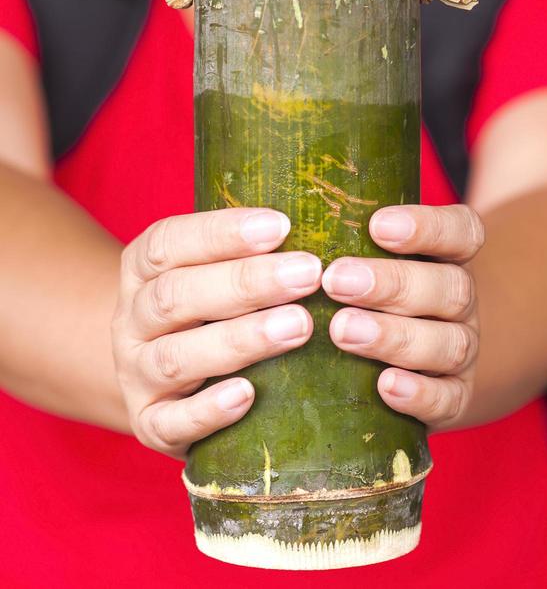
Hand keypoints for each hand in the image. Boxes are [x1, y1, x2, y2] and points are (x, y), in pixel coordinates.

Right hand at [111, 208, 319, 458]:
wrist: (162, 382)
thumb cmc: (207, 313)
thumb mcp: (210, 272)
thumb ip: (247, 251)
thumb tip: (317, 219)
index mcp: (142, 270)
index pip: (169, 243)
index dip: (221, 233)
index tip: (281, 226)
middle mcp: (131, 320)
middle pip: (176, 296)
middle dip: (246, 282)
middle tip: (308, 273)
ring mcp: (136, 375)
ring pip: (176, 357)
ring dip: (240, 340)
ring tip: (298, 326)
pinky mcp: (151, 425)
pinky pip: (171, 423)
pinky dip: (209, 410)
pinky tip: (248, 395)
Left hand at [322, 204, 483, 432]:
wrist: (412, 363)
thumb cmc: (369, 293)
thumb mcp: (366, 257)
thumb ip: (341, 237)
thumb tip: (269, 218)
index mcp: (448, 257)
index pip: (461, 231)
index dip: (427, 227)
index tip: (377, 225)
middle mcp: (460, 301)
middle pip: (450, 287)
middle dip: (392, 283)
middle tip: (336, 280)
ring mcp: (462, 351)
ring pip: (449, 342)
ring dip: (394, 336)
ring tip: (343, 331)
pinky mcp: (455, 398)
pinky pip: (447, 399)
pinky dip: (419, 393)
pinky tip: (385, 386)